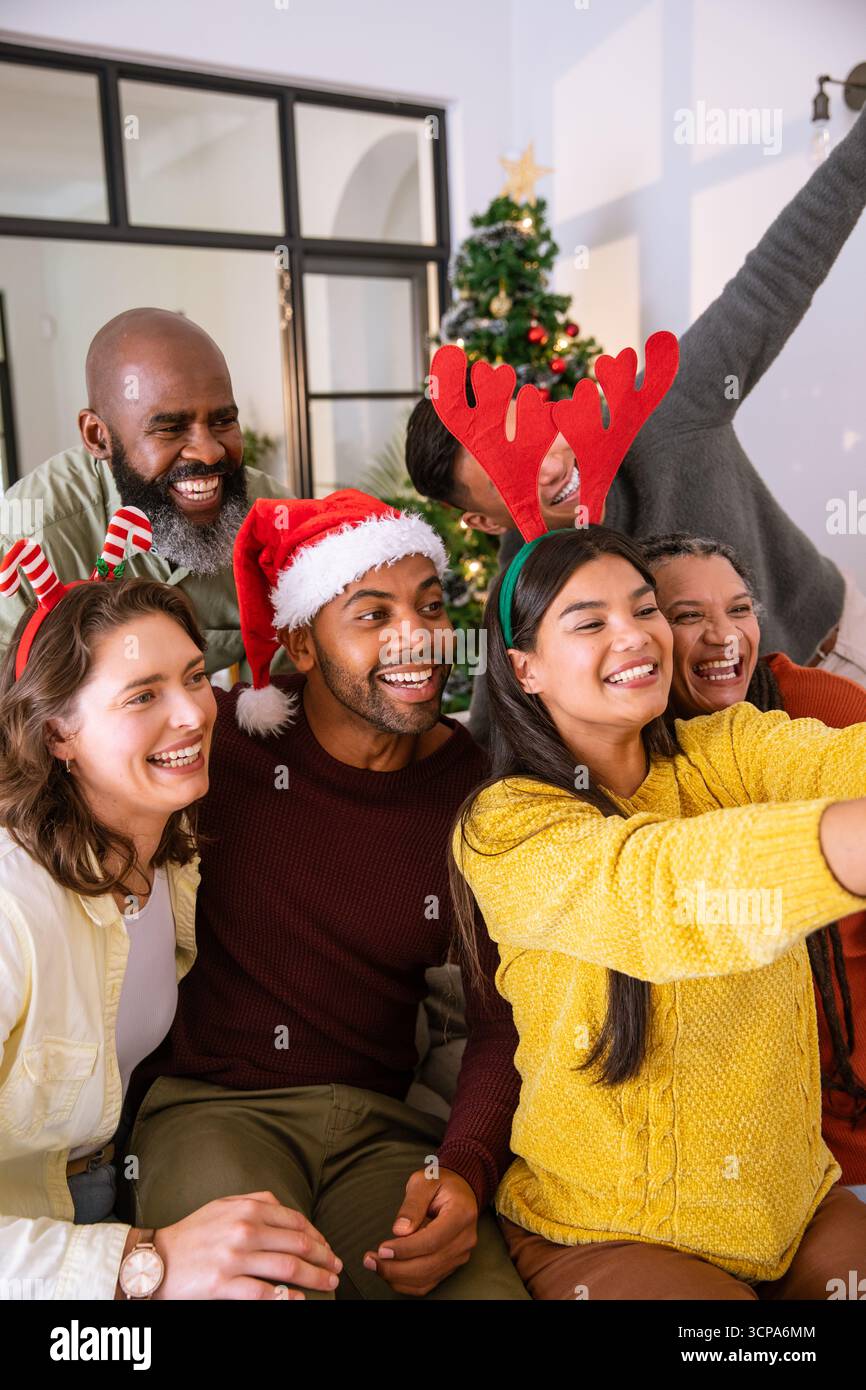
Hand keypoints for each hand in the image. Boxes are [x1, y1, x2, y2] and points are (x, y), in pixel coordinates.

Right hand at [150, 1191, 341, 1299]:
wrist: (156, 1260)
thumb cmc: (192, 1233)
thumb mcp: (222, 1205)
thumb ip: (253, 1201)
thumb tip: (283, 1208)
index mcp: (247, 1208)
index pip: (295, 1221)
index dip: (318, 1236)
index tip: (328, 1248)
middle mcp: (244, 1229)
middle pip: (298, 1244)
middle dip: (323, 1257)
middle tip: (336, 1267)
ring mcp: (235, 1258)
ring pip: (287, 1267)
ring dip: (314, 1276)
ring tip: (328, 1283)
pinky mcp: (224, 1284)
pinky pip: (264, 1293)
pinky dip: (286, 1297)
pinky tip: (299, 1299)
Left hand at [362, 1168, 477, 1295]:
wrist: (459, 1190)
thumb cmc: (440, 1182)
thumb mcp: (424, 1181)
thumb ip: (412, 1203)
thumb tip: (400, 1230)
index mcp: (461, 1214)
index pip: (432, 1240)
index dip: (406, 1249)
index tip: (382, 1249)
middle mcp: (465, 1239)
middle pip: (429, 1264)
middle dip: (396, 1267)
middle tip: (370, 1260)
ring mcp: (460, 1254)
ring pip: (427, 1277)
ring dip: (397, 1277)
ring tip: (375, 1265)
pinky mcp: (451, 1265)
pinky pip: (428, 1283)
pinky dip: (406, 1283)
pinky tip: (389, 1273)